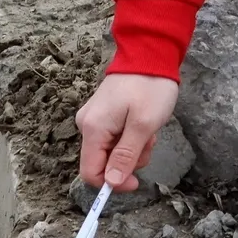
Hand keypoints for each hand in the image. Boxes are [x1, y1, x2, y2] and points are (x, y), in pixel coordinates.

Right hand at [75, 72, 178, 191]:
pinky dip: (131, 136)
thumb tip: (110, 183)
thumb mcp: (143, 125)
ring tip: (148, 127)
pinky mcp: (103, 114)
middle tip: (148, 140)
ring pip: (112, 151)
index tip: (137, 181)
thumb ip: (125, 156)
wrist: (150, 53)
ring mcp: (94, 118)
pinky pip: (115, 137)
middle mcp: (86, 125)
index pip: (91, 173)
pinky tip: (143, 121)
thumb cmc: (149, 87)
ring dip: (134, 147)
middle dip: (129, 160)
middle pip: (103, 162)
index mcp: (93, 128)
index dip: (113, 184)